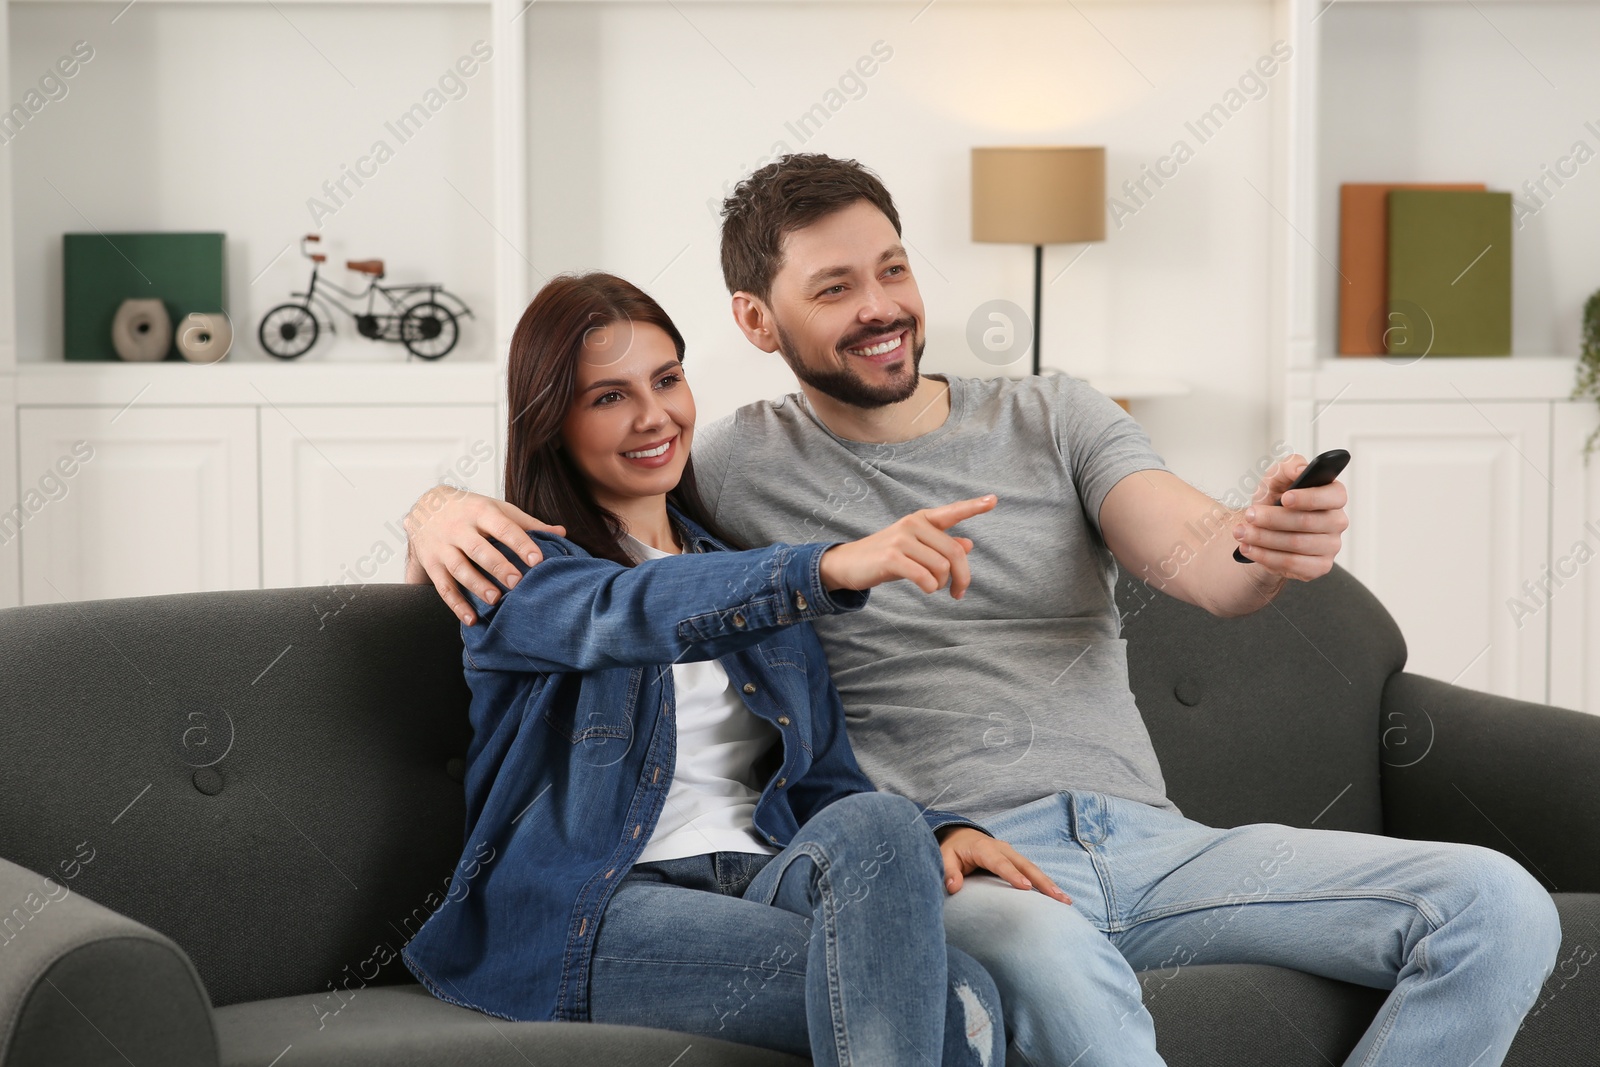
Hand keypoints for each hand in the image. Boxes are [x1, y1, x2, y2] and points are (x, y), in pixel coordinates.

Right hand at [403, 486, 566, 624]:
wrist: (426, 507)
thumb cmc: (471, 510)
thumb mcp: (497, 508)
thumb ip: (527, 523)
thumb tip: (562, 532)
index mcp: (480, 511)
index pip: (503, 527)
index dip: (520, 543)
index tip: (537, 560)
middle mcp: (458, 528)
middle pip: (478, 549)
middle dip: (498, 566)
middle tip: (517, 583)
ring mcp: (442, 547)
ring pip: (459, 568)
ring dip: (477, 585)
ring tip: (496, 600)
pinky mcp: (431, 564)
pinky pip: (443, 587)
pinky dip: (456, 605)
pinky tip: (471, 619)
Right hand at [818, 495, 994, 597]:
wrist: (849, 564)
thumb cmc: (886, 556)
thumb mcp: (915, 548)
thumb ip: (941, 545)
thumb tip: (968, 544)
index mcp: (922, 519)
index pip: (952, 512)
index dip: (974, 506)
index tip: (994, 500)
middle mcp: (913, 524)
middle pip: (954, 553)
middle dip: (962, 577)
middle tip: (959, 593)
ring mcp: (901, 539)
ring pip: (941, 567)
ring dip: (942, 585)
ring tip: (933, 587)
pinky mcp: (891, 557)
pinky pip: (925, 577)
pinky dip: (930, 588)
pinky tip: (925, 589)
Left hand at [936, 827, 1069, 902]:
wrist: (962, 836)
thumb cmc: (953, 850)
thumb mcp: (944, 857)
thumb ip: (948, 871)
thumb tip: (952, 887)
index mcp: (984, 848)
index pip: (1000, 863)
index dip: (1013, 874)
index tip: (1026, 887)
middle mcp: (1002, 849)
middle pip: (1025, 865)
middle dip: (1042, 881)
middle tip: (1058, 897)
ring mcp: (1012, 854)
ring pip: (1033, 869)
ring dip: (1049, 884)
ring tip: (1065, 900)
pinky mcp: (1017, 861)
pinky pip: (1032, 872)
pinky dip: (1045, 884)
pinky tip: (1057, 897)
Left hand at [1231, 455, 1347, 580]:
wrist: (1264, 528)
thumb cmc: (1276, 500)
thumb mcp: (1276, 478)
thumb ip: (1288, 467)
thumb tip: (1300, 470)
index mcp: (1333, 495)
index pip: (1334, 495)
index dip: (1310, 498)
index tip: (1285, 498)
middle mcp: (1337, 521)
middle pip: (1308, 522)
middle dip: (1273, 519)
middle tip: (1249, 515)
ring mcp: (1331, 546)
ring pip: (1297, 544)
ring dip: (1263, 538)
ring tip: (1241, 533)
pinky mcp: (1319, 566)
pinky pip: (1293, 564)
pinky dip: (1266, 556)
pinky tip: (1249, 549)